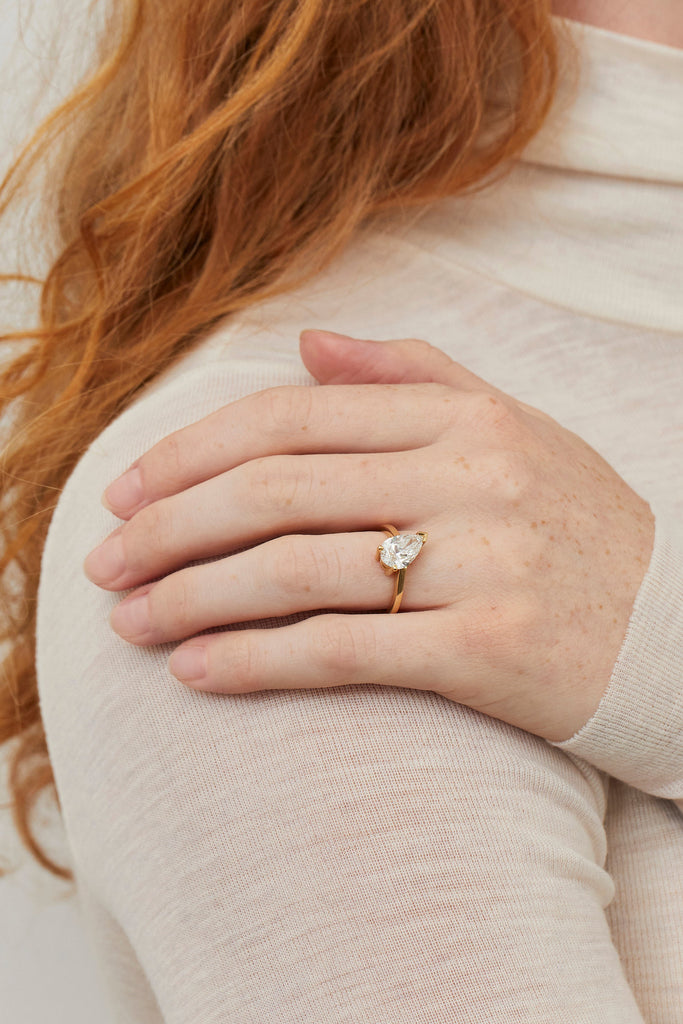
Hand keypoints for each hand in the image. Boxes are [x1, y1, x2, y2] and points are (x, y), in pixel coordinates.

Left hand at [83, 330, 654, 742]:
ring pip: (296, 569)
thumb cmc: (577, 526)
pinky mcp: (488, 651)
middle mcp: (472, 476)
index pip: (292, 417)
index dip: (191, 451)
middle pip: (277, 490)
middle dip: (169, 528)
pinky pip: (341, 650)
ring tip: (128, 622)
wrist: (675, 628)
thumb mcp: (511, 426)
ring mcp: (482, 562)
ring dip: (192, 597)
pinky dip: (254, 661)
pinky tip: (194, 670)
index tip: (125, 489)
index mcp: (465, 415)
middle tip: (103, 564)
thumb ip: (410, 373)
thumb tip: (305, 342)